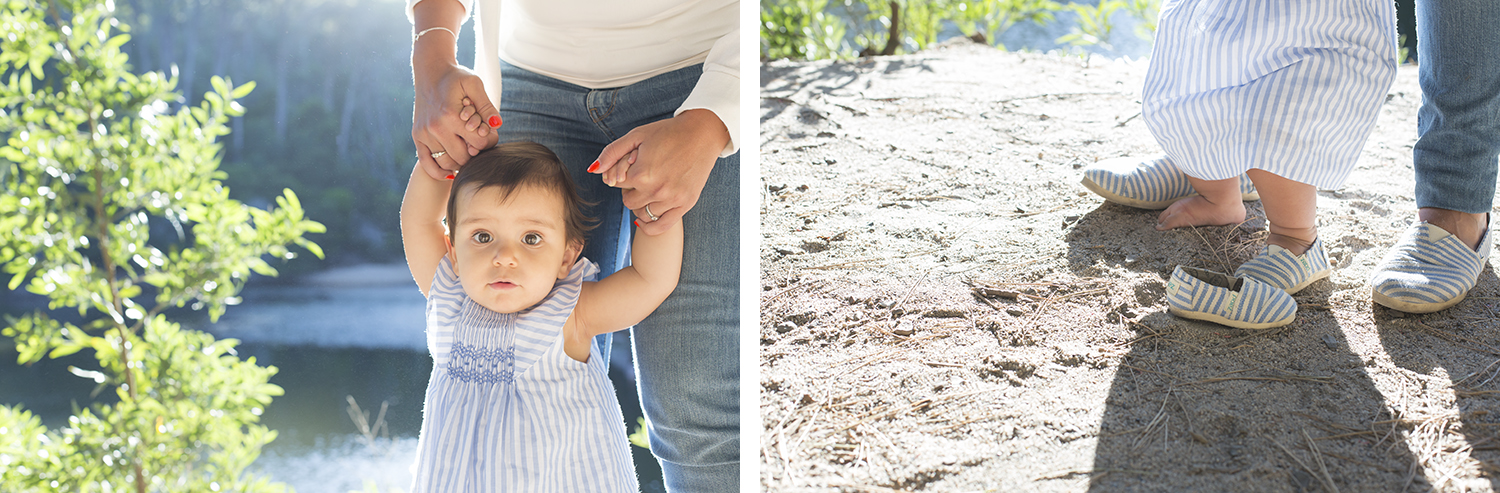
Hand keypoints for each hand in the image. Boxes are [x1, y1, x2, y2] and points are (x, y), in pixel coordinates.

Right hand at [411, 63, 501, 179]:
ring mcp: (424, 134)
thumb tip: (497, 124)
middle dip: (476, 153)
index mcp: (451, 116)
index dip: (489, 142)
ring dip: (460, 162)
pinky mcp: (417, 137)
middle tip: (479, 143)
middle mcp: (436, 128)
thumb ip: (487, 106)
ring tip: (467, 150)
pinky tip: (451, 170)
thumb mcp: (474, 84)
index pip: (478, 144)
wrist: (430, 72)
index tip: (490, 134)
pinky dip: (440, 171)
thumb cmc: (455, 77)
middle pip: (464, 158)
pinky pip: (427, 164)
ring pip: (447, 163)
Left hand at [592, 109, 729, 234]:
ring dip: (641, 204)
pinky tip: (644, 220)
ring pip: (643, 214)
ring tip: (648, 190)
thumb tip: (593, 170)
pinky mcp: (685, 204)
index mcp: (642, 174)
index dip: (621, 174)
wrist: (702, 134)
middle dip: (630, 190)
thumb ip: (612, 153)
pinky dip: (650, 226)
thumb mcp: (637, 136)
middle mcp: (656, 190)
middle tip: (640, 177)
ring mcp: (672, 199)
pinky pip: (661, 226)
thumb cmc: (668, 132)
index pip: (617, 184)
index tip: (631, 165)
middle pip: (628, 202)